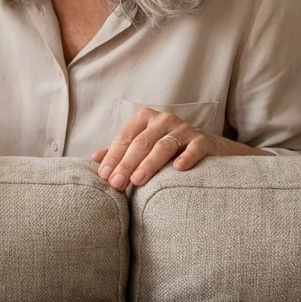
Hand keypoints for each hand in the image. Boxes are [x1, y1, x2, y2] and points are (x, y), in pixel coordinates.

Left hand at [92, 106, 241, 189]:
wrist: (207, 148)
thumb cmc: (166, 148)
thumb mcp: (142, 146)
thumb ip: (119, 152)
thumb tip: (93, 158)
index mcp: (144, 118)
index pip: (125, 137)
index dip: (113, 157)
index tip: (104, 176)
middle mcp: (163, 119)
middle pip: (141, 143)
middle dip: (126, 164)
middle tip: (117, 184)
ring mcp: (184, 129)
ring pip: (163, 146)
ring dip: (149, 163)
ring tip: (138, 180)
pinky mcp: (202, 140)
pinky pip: (194, 148)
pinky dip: (186, 157)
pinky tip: (178, 169)